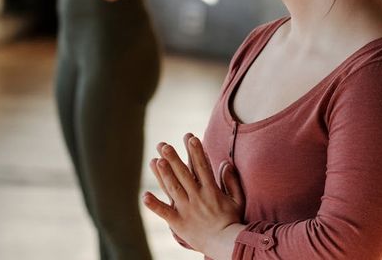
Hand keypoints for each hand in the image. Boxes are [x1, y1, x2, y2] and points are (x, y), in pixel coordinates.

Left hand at [143, 133, 244, 255]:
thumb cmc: (232, 220)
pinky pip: (165, 213)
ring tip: (155, 161)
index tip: (190, 137)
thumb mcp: (237, 199)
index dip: (196, 151)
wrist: (225, 245)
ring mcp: (187, 210)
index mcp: (211, 190)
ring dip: (164, 175)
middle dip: (174, 159)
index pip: (202, 166)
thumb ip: (231, 180)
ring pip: (173, 189)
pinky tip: (144, 196)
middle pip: (184, 175)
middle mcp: (198, 198)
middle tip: (164, 145)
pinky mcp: (179, 223)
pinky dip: (154, 205)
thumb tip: (225, 163)